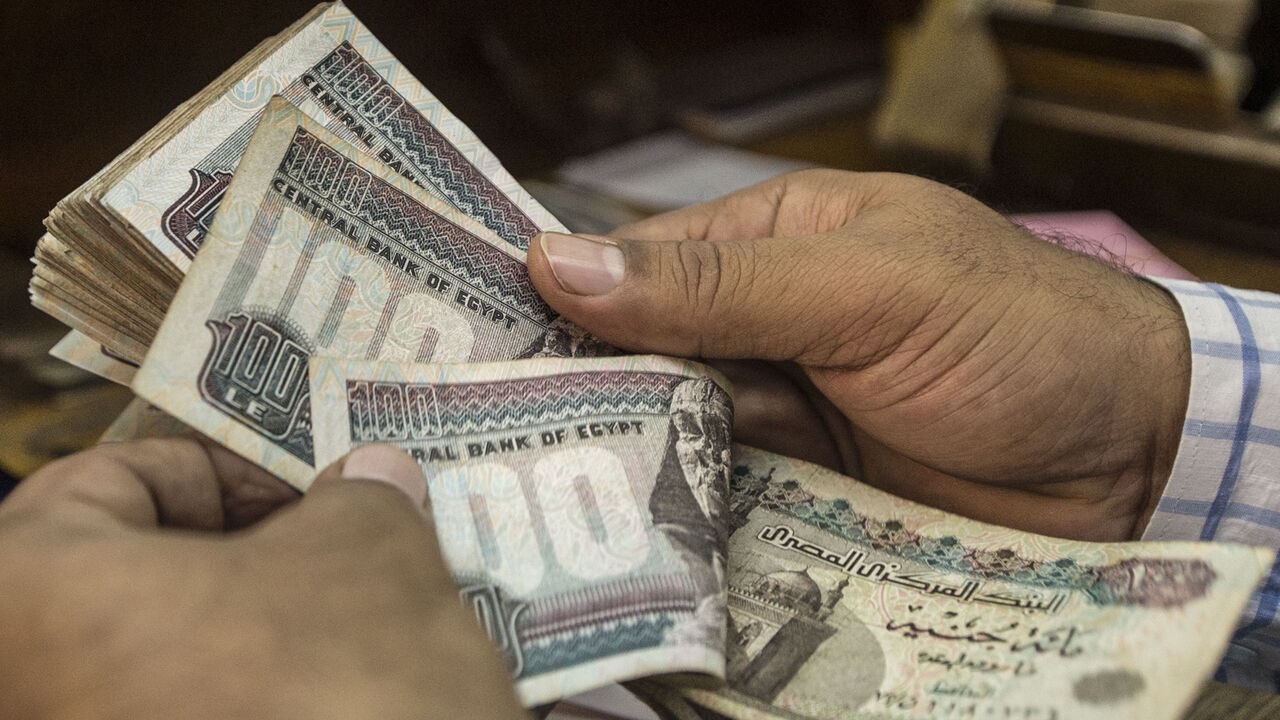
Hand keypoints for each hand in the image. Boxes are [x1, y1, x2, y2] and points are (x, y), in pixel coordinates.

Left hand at [0, 439, 523, 719]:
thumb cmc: (341, 700)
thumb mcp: (370, 558)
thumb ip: (359, 501)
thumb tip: (370, 484)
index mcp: (21, 600)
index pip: (107, 484)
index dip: (226, 470)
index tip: (311, 489)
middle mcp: (22, 696)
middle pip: (132, 590)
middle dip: (250, 562)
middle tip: (345, 549)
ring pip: (164, 675)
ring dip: (258, 643)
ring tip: (362, 630)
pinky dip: (249, 708)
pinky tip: (334, 706)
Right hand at [528, 170, 1190, 541]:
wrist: (1135, 454)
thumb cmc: (1018, 332)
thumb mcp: (870, 286)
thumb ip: (722, 285)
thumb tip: (561, 262)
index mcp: (773, 244)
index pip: (637, 267)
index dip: (560, 303)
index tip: (470, 350)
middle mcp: (766, 329)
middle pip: (644, 362)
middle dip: (582, 399)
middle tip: (490, 445)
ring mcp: (785, 417)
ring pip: (675, 440)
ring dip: (628, 468)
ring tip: (543, 504)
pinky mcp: (807, 495)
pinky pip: (723, 505)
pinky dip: (683, 522)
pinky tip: (631, 544)